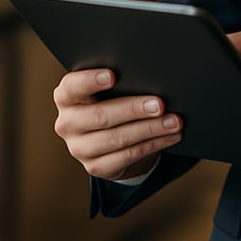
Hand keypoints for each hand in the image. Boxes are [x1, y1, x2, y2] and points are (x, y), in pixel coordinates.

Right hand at [53, 69, 183, 180]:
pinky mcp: (95, 167)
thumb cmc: (111, 99)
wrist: (110, 135)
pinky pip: (128, 156)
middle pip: (101, 115)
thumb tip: (149, 73)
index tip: (113, 75)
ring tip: (174, 121)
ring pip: (117, 138)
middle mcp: (67, 123)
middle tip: (160, 104)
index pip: (72, 87)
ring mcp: (79, 148)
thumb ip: (120, 80)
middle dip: (134, 109)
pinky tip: (170, 135)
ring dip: (150, 129)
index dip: (90, 81)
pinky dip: (153, 144)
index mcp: (66, 97)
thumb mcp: (109, 88)